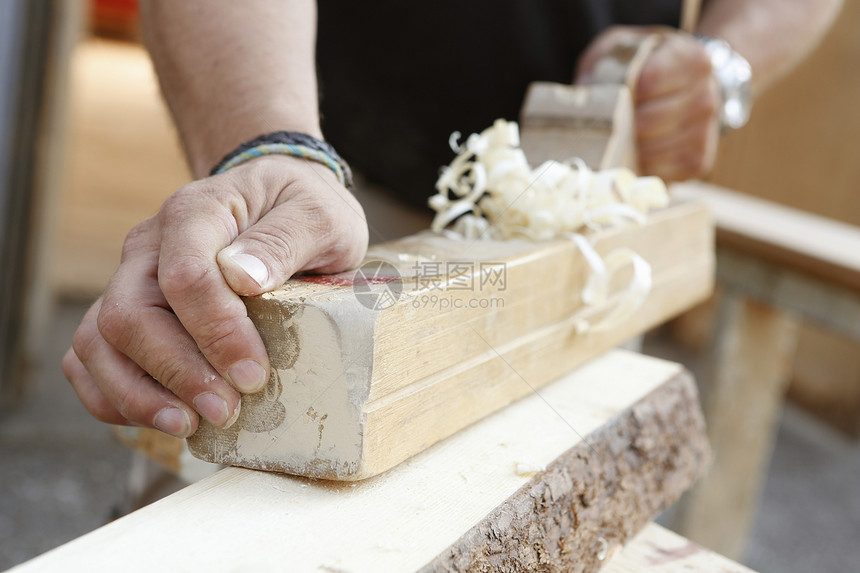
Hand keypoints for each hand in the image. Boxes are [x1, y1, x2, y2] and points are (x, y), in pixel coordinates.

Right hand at [63, 155, 367, 436]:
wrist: (279, 203)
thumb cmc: (301, 211)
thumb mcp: (318, 216)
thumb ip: (283, 240)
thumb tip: (243, 277)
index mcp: (197, 213)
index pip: (185, 275)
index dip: (215, 332)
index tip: (253, 374)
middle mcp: (150, 245)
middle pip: (129, 314)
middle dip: (176, 373)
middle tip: (225, 412)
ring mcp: (131, 278)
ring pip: (97, 340)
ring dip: (138, 394)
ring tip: (190, 426)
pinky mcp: (129, 309)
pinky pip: (90, 356)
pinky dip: (114, 395)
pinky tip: (162, 418)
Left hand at [577, 26, 720, 180]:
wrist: (686, 83)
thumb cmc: (646, 66)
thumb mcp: (623, 52)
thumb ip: (605, 67)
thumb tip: (583, 98)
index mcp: (691, 60)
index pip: (649, 82)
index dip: (624, 93)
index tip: (614, 96)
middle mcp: (707, 96)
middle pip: (649, 122)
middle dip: (623, 125)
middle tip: (613, 122)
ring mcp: (707, 131)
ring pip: (654, 151)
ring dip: (631, 149)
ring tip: (623, 138)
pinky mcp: (699, 161)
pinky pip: (662, 173)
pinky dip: (643, 167)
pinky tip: (638, 154)